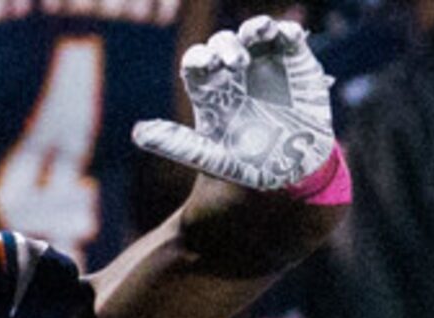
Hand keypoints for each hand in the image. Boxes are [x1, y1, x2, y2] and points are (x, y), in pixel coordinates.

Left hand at [134, 15, 334, 194]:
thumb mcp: (211, 158)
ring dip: (255, 27)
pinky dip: (286, 30)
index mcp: (210, 93)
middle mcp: (235, 76)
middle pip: (222, 44)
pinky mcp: (295, 63)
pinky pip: (288, 36)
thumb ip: (179, 144)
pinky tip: (287, 36)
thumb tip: (138, 133)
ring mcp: (265, 66)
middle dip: (225, 46)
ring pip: (254, 33)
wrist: (293, 174)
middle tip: (235, 63)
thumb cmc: (247, 168)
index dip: (199, 57)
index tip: (208, 64)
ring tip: (260, 33)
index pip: (195, 63)